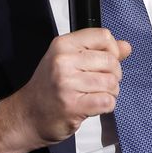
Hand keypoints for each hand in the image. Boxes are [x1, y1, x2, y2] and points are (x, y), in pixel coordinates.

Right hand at [0, 28, 131, 152]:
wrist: (26, 116)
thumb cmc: (47, 88)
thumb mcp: (68, 61)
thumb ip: (99, 52)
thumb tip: (125, 46)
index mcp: (63, 45)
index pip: (103, 36)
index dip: (112, 50)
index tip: (105, 61)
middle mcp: (63, 61)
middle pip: (111, 61)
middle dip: (113, 75)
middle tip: (99, 84)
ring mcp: (67, 84)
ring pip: (111, 83)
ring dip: (110, 93)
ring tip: (95, 95)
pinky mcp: (73, 106)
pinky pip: (107, 101)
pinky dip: (106, 105)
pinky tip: (93, 105)